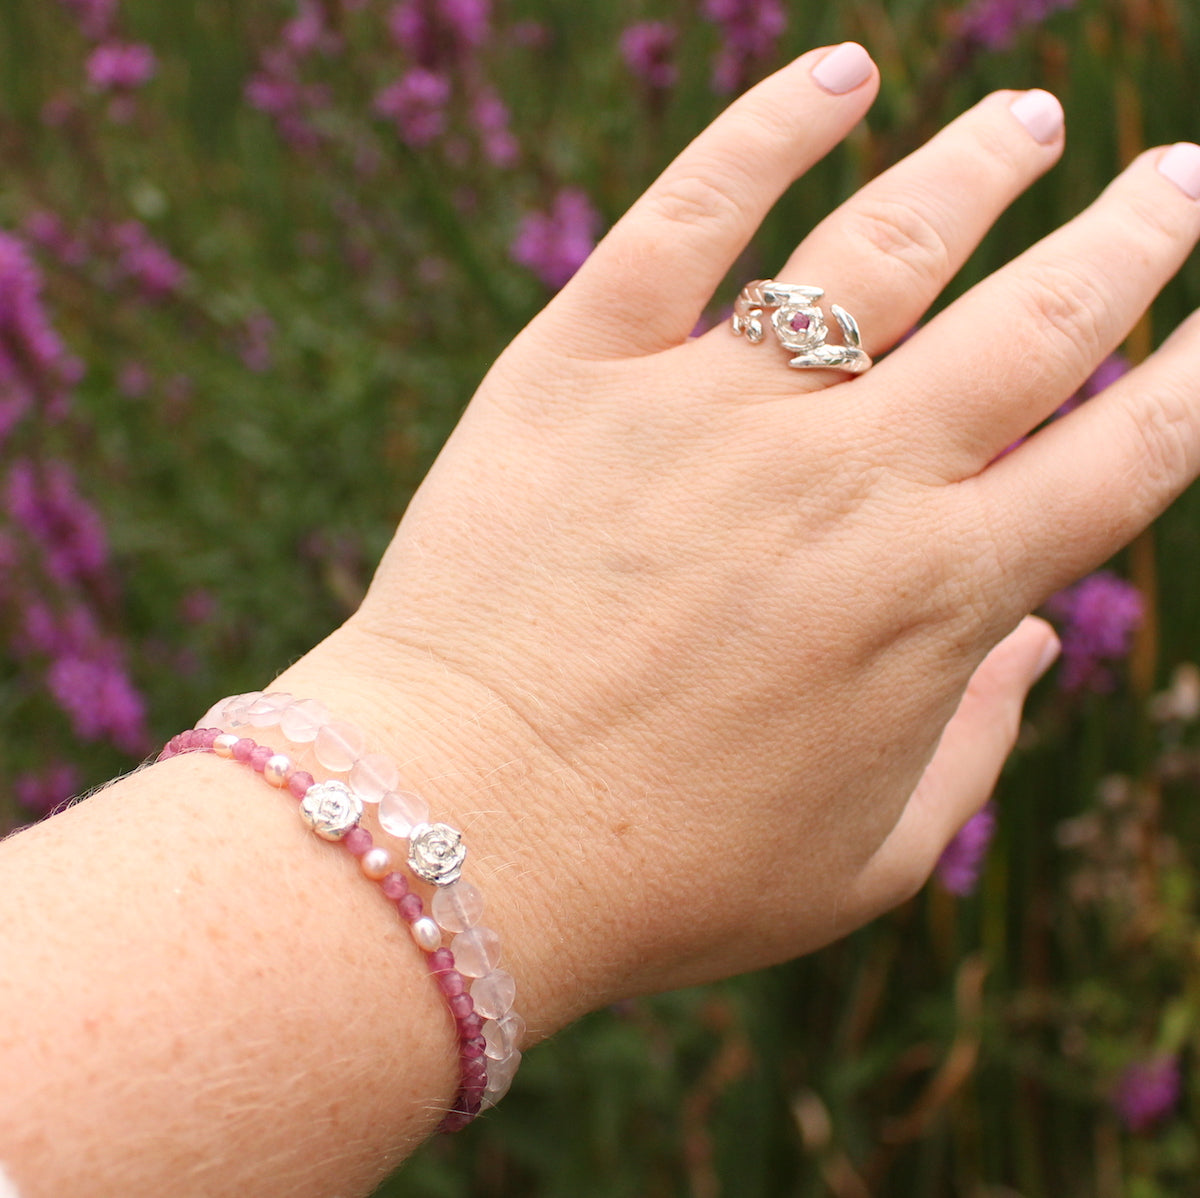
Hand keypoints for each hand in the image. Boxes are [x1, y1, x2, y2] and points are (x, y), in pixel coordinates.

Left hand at [278, 42, 1199, 1034]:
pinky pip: (691, 214)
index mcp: (938, 598)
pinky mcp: (582, 368)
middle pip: (1039, 321)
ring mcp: (714, 409)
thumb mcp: (865, 860)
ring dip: (981, 167)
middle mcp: (850, 478)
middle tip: (1180, 178)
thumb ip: (973, 744)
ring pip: (887, 242)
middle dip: (1131, 238)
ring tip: (1028, 122)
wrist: (461, 832)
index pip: (1125, 456)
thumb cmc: (665, 874)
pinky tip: (839, 67)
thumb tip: (1038, 640)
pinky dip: (769, 125)